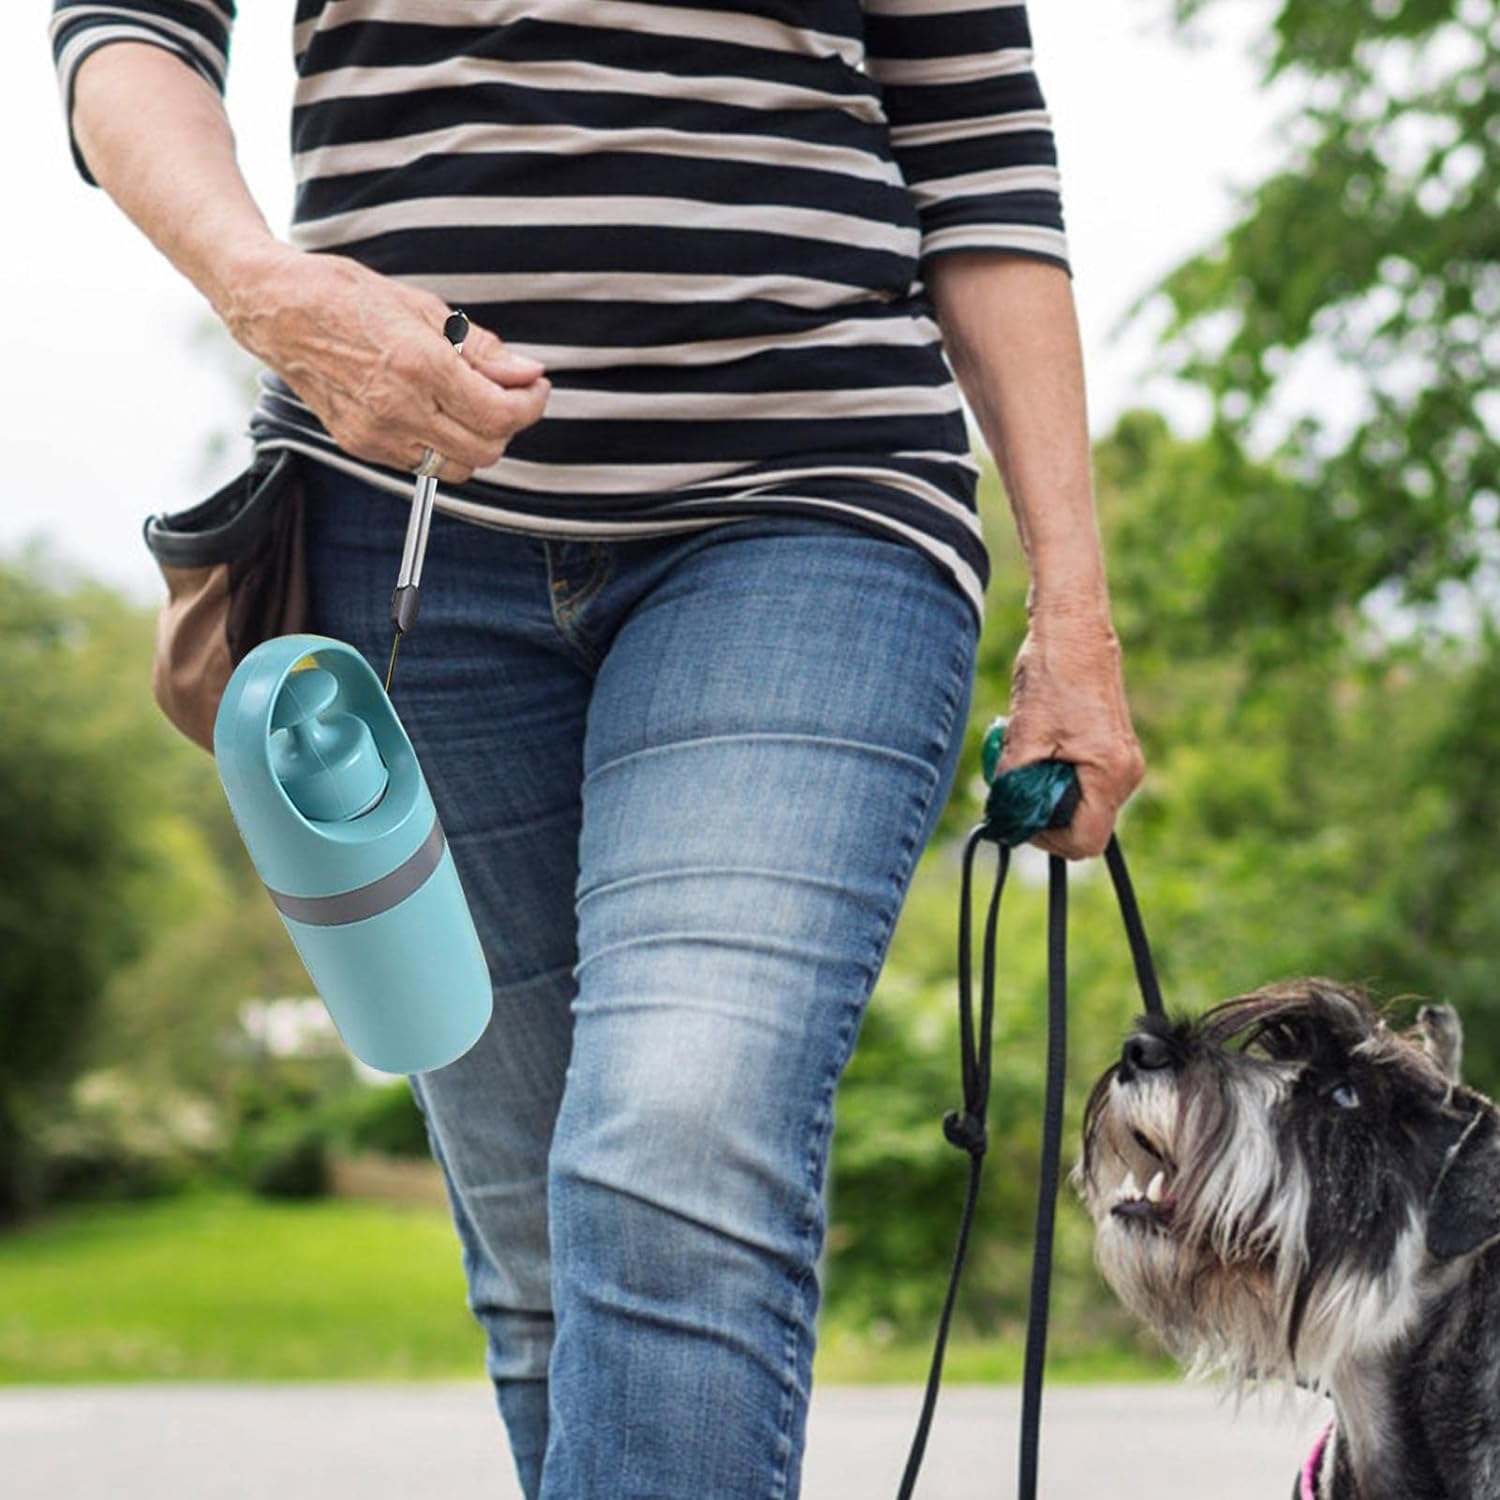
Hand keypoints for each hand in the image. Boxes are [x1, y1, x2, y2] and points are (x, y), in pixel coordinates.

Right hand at [216, 243, 549, 480]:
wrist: (278, 311)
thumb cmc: (348, 298)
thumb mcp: (424, 309)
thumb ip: (481, 349)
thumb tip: (527, 372)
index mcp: (421, 366)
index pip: (500, 415)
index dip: (530, 405)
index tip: (534, 387)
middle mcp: (399, 408)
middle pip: (486, 450)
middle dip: (508, 426)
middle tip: (509, 394)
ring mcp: (378, 434)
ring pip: (457, 468)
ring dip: (476, 442)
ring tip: (469, 405)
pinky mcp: (361, 447)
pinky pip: (421, 466)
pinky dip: (440, 447)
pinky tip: (433, 413)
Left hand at [996, 612, 1144, 859]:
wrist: (1072, 628)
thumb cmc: (1052, 676)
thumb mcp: (1024, 738)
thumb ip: (1016, 787)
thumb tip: (1004, 821)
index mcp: (1110, 774)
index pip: (1085, 842)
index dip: (1047, 841)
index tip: (1020, 819)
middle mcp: (1126, 772)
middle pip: (1084, 824)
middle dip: (1044, 812)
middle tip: (1015, 785)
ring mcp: (1123, 759)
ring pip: (1081, 801)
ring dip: (1047, 790)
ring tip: (1024, 756)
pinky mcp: (1113, 746)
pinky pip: (1083, 778)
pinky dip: (1056, 772)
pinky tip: (1037, 744)